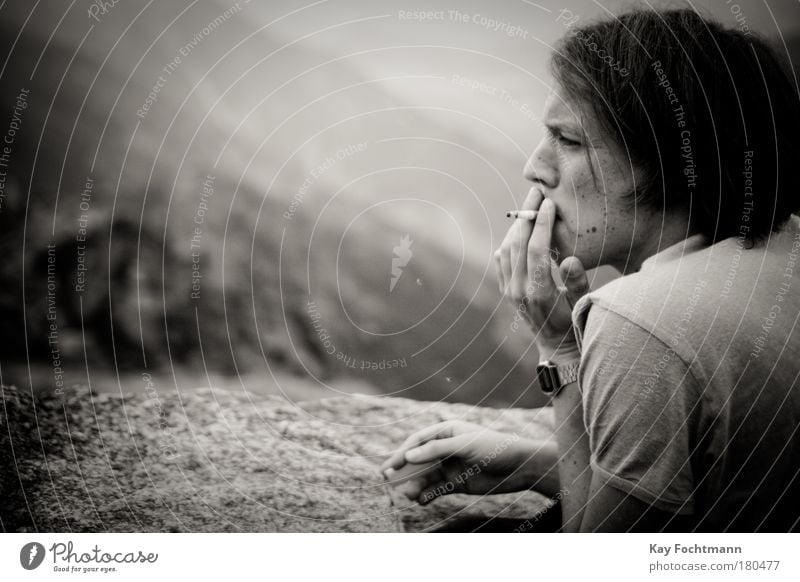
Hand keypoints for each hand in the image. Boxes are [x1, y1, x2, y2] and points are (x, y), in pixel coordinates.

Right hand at [380, 420, 553, 503]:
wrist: (519, 467)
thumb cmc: (494, 448)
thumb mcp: (464, 445)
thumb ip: (435, 450)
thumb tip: (408, 456)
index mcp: (446, 431)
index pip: (417, 441)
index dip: (402, 453)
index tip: (389, 466)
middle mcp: (445, 448)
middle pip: (418, 459)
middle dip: (403, 470)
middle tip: (387, 480)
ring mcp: (450, 466)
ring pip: (425, 476)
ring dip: (415, 485)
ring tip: (409, 495)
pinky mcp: (457, 482)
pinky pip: (436, 489)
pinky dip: (427, 495)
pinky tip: (421, 501)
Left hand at [494, 188, 589, 354]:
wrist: (556, 348)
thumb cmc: (576, 324)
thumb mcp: (582, 304)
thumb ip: (576, 282)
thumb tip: (570, 258)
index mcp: (539, 292)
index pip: (536, 249)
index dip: (541, 223)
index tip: (548, 202)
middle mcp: (519, 291)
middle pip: (517, 243)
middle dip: (526, 215)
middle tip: (536, 193)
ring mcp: (509, 291)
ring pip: (507, 249)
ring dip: (516, 226)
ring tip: (530, 207)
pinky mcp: (506, 291)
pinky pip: (502, 260)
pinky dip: (509, 241)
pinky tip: (520, 230)